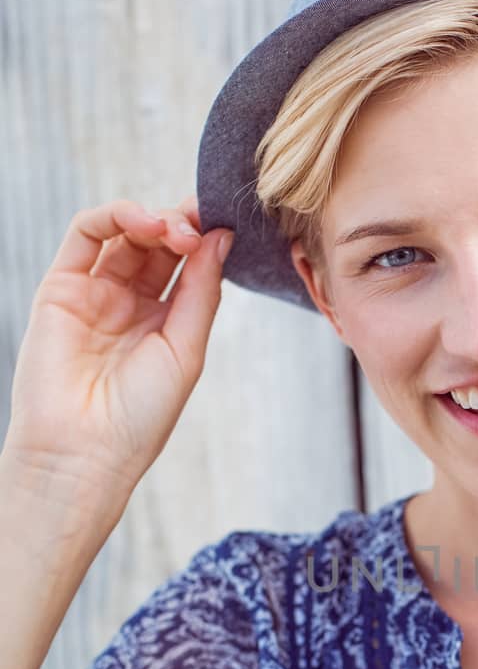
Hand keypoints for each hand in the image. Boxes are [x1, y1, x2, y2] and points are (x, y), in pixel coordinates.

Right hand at [4, 194, 232, 505]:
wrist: (84, 452)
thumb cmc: (139, 417)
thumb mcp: (186, 351)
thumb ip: (202, 292)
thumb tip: (221, 237)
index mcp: (163, 322)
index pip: (186, 265)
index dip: (206, 239)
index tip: (227, 226)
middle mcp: (127, 304)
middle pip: (158, 244)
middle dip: (183, 225)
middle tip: (202, 224)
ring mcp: (93, 293)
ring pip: (124, 232)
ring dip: (154, 218)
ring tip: (175, 229)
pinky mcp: (60, 287)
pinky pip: (85, 234)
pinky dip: (115, 216)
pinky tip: (145, 223)